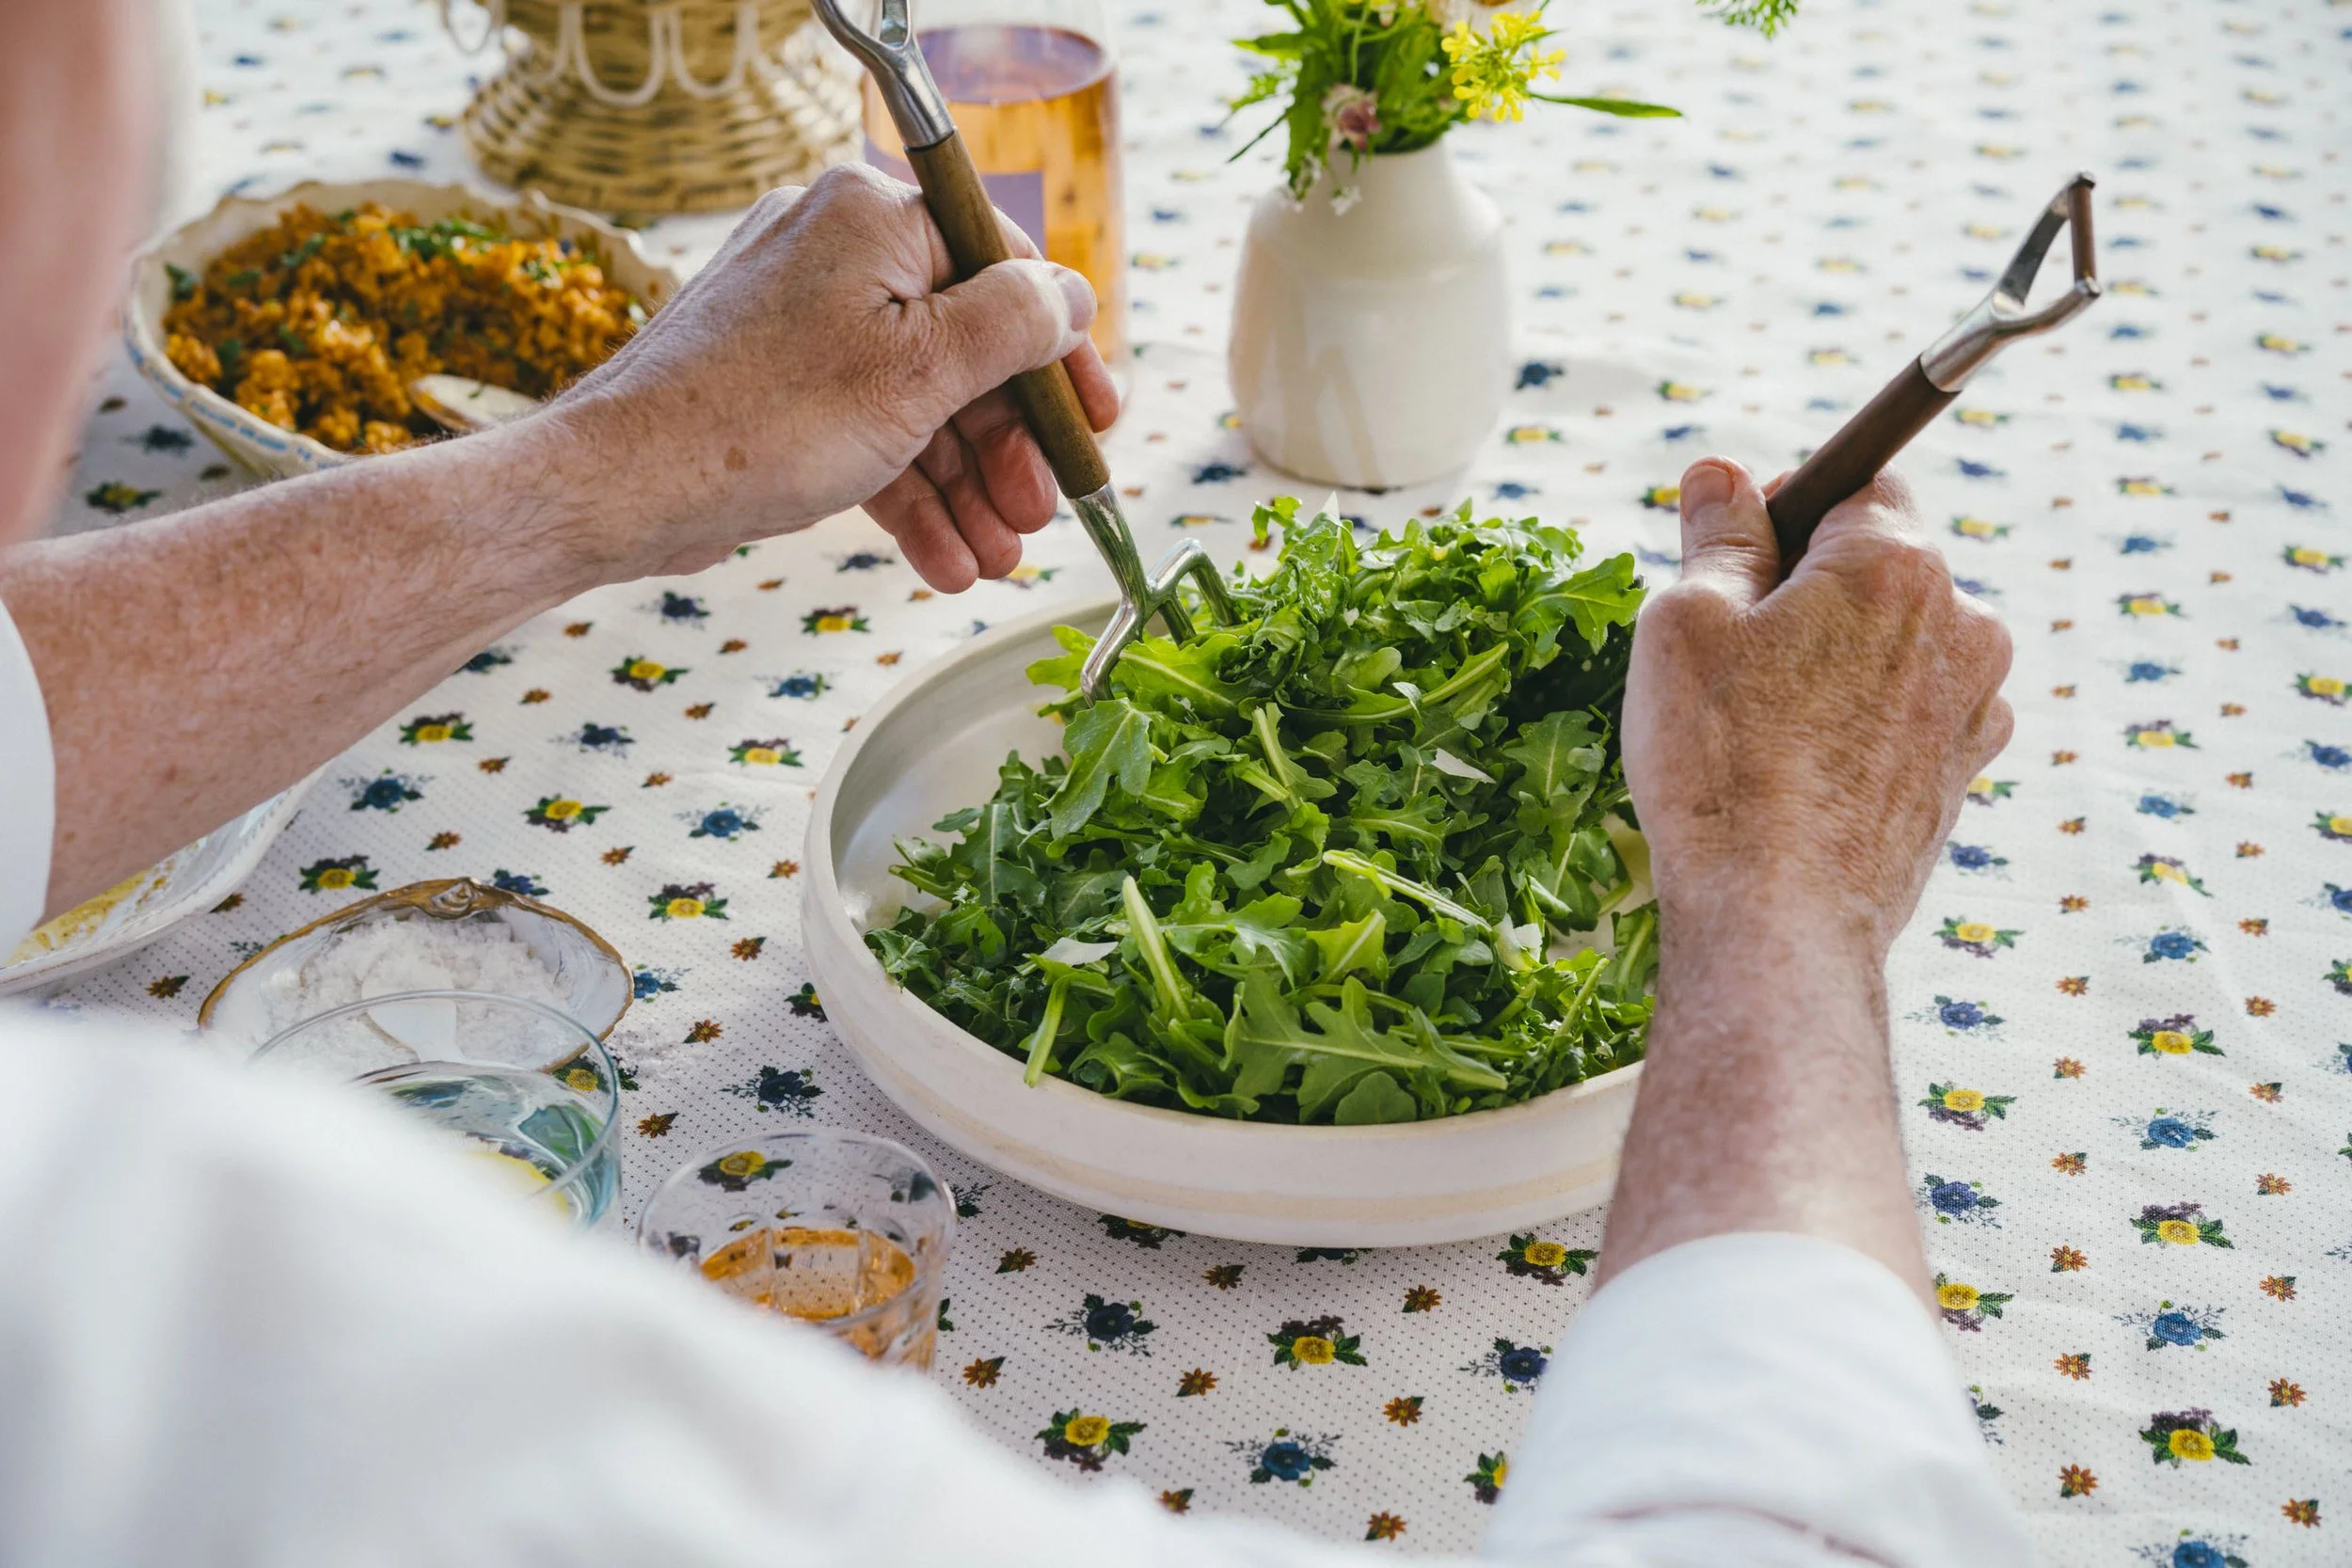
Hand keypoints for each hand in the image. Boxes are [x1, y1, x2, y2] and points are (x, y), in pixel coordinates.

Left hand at [539, 163, 1117, 590]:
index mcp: (873, 218)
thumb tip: (1071, 295)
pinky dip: (908, 495)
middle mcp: (836, 254)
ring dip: (966, 489)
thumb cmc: (764, 421)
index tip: (1097, 419)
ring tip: (996, 559)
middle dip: (1007, 447)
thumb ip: (1012, 325)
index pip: (1002, 268)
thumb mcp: (920, 372)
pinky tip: (946, 561)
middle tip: (1040, 513)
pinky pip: (866, 432)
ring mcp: (802, 323)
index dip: (1060, 353)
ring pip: (917, 403)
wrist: (625, 488)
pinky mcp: (776, 386)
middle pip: (962, 347)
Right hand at [1620, 458, 2013, 959]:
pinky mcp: (1962, 775)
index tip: (1734, 553)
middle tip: (1729, 652)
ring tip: (1759, 725)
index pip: (1859, 481)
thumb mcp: (1685, 622)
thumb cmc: (1721, 766)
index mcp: (1897, 564)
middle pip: (1879, 566)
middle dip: (1808, 589)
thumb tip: (1722, 474)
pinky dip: (1858, 722)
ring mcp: (1973, 706)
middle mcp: (1962, 624)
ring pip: (1894, 644)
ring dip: (1835, 659)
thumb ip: (1717, 534)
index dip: (1787, 506)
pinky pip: (1907, 714)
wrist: (1779, 918)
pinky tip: (1798, 769)